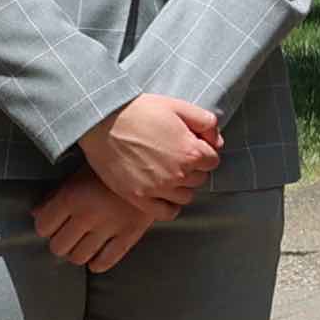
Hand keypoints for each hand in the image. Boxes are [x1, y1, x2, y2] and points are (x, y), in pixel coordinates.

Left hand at [34, 173, 153, 270]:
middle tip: (67, 237)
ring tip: (82, 246)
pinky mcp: (129, 235)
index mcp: (71, 197)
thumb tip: (37, 213)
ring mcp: (108, 227)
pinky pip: (106, 260)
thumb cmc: (113, 165)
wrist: (153, 164)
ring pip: (79, 257)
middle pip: (58, 247)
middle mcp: (86, 215)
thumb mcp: (80, 173)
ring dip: (77, 254)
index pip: (43, 226)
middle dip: (60, 243)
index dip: (45, 227)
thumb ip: (56, 195)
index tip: (52, 225)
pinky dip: (97, 264)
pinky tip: (97, 257)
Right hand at [79, 93, 223, 215]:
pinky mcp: (139, 198)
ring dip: (182, 186)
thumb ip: (206, 122)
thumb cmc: (139, 111)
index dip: (203, 151)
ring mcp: (158, 189)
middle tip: (174, 155)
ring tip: (167, 172)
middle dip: (192, 167)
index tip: (190, 146)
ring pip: (186, 196)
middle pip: (200, 178)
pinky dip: (169, 205)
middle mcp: (178, 174)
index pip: (213, 160)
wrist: (102, 121)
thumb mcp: (178, 106)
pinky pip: (166, 212)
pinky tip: (163, 193)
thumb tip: (217, 141)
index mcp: (191, 152)